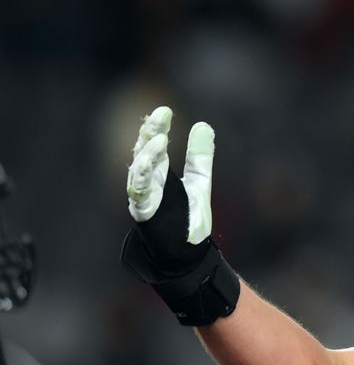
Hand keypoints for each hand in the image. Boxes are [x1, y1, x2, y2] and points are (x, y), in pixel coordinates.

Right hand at [121, 106, 238, 324]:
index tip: (165, 110)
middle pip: (144, 153)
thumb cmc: (189, 218)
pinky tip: (150, 164)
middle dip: (150, 133)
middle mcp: (149, 183)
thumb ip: (200, 157)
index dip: (157, 127)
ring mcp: (145, 198)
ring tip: (160, 139)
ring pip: (138, 171)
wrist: (189, 254)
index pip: (155, 145)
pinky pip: (139, 194)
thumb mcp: (199, 182)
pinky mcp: (145, 213)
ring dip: (148, 154)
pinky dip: (142, 178)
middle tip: (160, 115)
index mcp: (160, 174)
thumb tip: (204, 125)